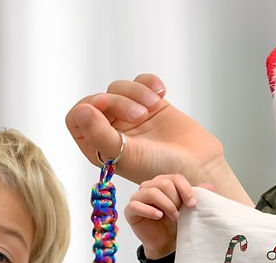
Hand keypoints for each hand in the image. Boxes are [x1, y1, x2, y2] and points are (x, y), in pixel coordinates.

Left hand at [65, 73, 251, 204]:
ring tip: (153, 107)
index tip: (104, 108)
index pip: (77, 117)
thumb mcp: (127, 155)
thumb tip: (81, 111)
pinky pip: (142, 82)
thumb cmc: (161, 168)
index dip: (88, 107)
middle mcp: (112, 130)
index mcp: (98, 146)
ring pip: (120, 88)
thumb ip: (100, 135)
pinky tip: (161, 93)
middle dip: (119, 101)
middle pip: (99, 98)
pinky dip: (149, 83)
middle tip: (140, 115)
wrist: (198, 165)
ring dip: (136, 92)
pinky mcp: (152, 104)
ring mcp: (132, 115)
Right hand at [125, 174, 207, 257]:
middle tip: (181, 214)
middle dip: (176, 199)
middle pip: (164, 183)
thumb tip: (211, 186)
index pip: (175, 178)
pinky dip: (149, 210)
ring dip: (166, 205)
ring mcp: (138, 197)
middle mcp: (149, 186)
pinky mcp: (130, 210)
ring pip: (152, 192)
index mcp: (164, 182)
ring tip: (174, 217)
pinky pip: (136, 205)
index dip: (186, 190)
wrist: (166, 242)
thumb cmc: (176, 223)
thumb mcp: (188, 209)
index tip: (193, 204)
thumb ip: (197, 196)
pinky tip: (159, 217)